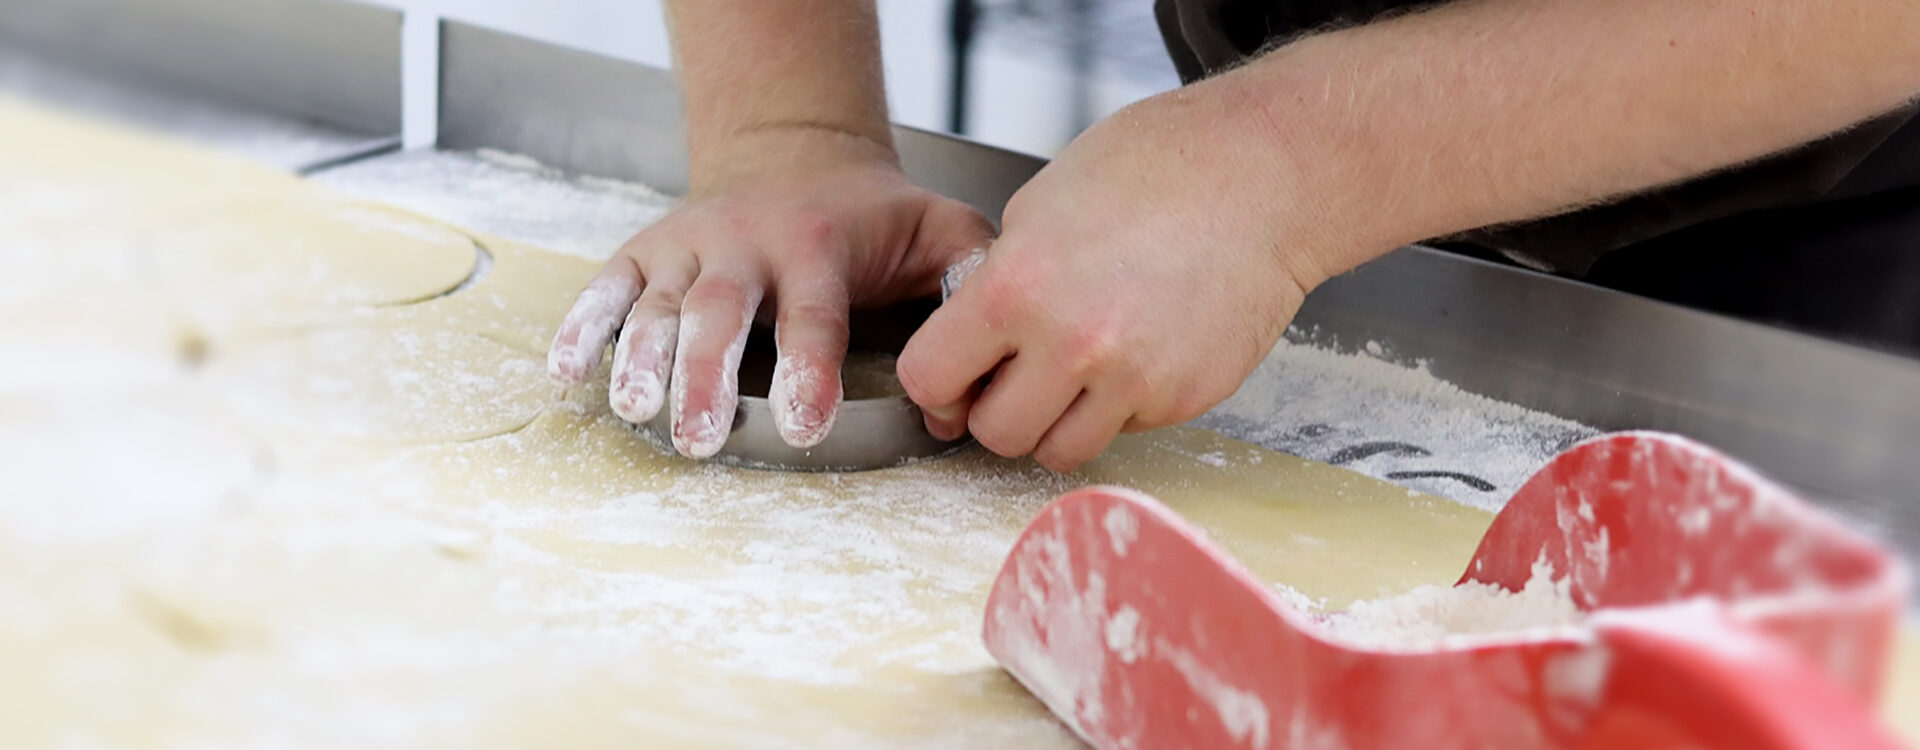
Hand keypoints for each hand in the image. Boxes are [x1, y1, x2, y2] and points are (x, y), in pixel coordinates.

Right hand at [548, 127, 992, 457]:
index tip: (804, 424)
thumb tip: (971, 371)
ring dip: (641, 359)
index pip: (813, 312)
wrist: (794, 151)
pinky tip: (565, 372)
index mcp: (818, 244)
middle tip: (702, 437)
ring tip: (635, 412)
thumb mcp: (940, 228)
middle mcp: (745, 243)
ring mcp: (689, 245)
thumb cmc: (872, 213)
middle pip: (720, 311)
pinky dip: (582, 325)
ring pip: (658, 302)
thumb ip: (968, 281)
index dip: (807, 369)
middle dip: (707, 375)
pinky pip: (607, 286)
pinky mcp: (645, 250)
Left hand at [898, 83, 1354, 471]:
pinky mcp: (1183, 398)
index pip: (929, 378)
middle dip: (995, 412)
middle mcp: (1072, 344)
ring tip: (1071, 377)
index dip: (936, 383)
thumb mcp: (1038, 207)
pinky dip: (1117, 407)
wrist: (1262, 177)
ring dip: (1053, 425)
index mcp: (1017, 287)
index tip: (950, 379)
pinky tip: (1133, 354)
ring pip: (1058, 452)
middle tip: (1014, 381)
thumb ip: (998, 283)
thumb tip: (972, 344)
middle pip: (994, 434)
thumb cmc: (1154, 170)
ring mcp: (1133, 381)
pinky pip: (1124, 430)